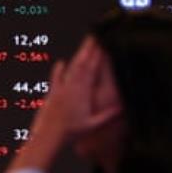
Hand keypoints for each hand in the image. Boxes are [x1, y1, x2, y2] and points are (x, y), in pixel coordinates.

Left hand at [8, 37, 121, 171]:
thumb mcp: (93, 125)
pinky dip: (59, 70)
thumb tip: (124, 108)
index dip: (98, 56)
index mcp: (82, 92)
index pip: (92, 69)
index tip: (103, 44)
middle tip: (95, 35)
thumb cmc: (71, 133)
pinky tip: (61, 62)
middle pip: (82, 63)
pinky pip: (56, 78)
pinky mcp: (53, 94)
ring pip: (71, 68)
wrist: (48, 137)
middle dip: (89, 48)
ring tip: (85, 45)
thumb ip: (109, 116)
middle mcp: (71, 87)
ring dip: (78, 55)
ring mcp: (61, 89)